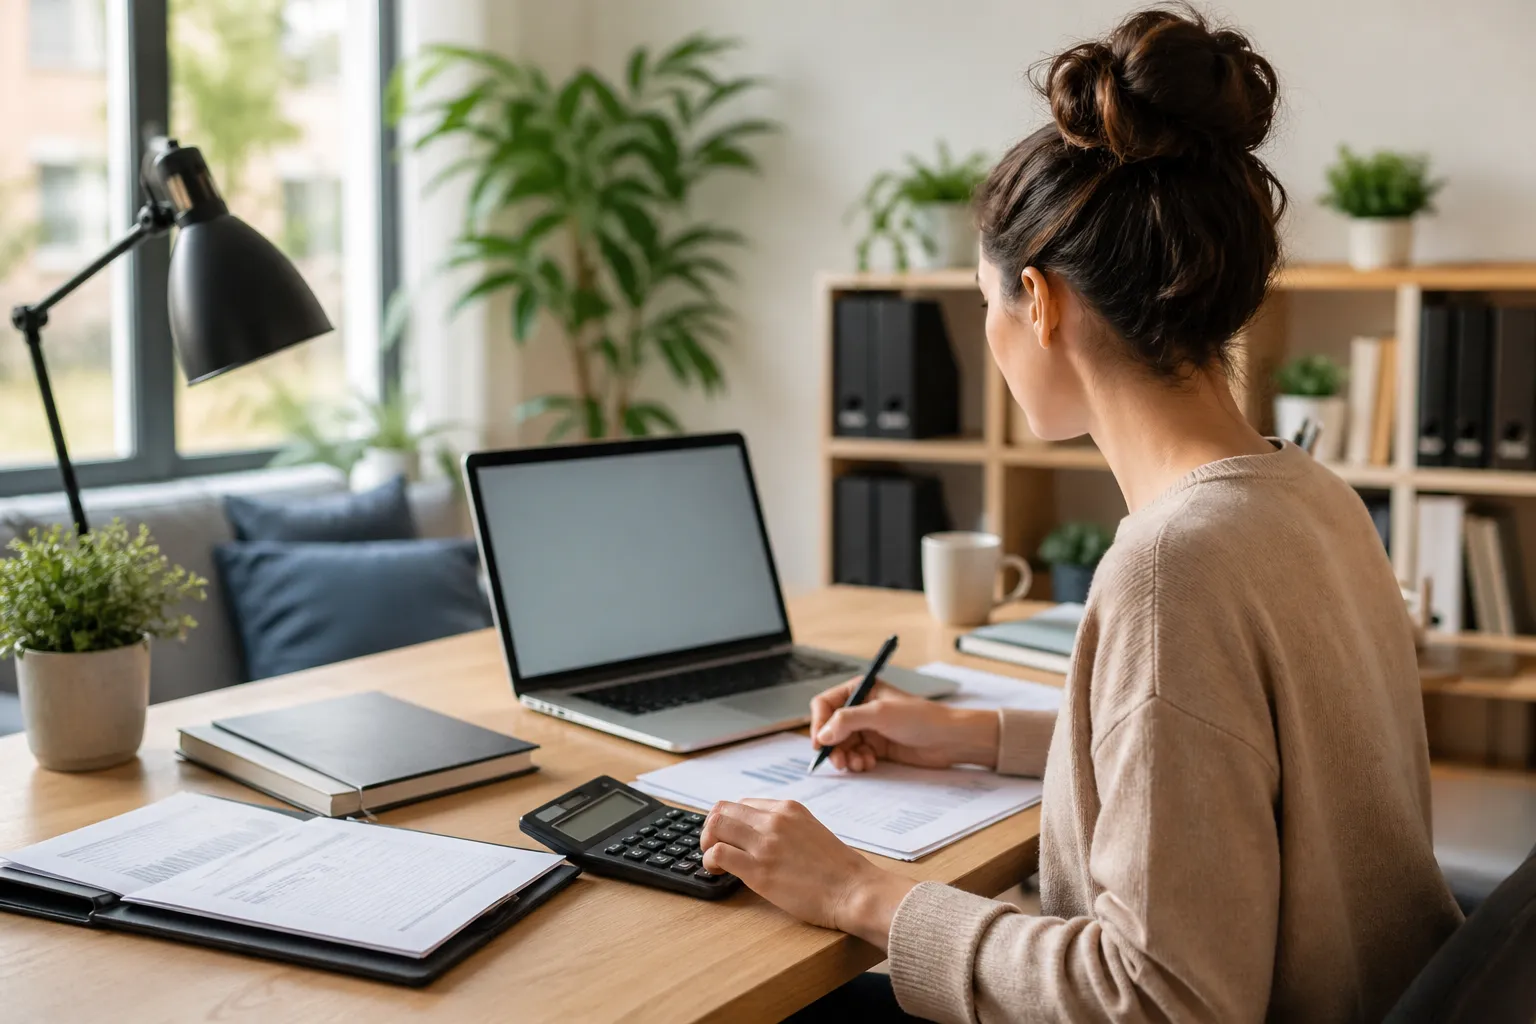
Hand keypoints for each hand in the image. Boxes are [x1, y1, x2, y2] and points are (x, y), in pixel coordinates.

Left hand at [700, 798, 916, 947]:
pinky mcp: (758, 870)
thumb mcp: (811, 831)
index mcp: (788, 808)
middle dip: (711, 828)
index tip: (730, 837)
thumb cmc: (838, 870)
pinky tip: (718, 871)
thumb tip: (758, 835)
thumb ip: (786, 827)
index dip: (730, 821)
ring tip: (714, 860)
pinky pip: (717, 853)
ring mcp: (765, 843)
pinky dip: (709, 861)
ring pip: (715, 826)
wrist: (855, 891)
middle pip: (722, 810)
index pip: (742, 803)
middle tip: (714, 847)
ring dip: (707, 842)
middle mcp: (774, 820)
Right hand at [809, 677, 998, 771]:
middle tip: (838, 761)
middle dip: (832, 746)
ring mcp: (868, 729)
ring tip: (858, 763)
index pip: (825, 704)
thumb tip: (822, 735)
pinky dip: (857, 762)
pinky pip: (854, 756)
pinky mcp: (876, 747)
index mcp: (860, 690)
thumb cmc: (920, 718)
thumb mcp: (880, 714)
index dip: (818, 723)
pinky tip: (869, 763)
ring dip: (845, 757)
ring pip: (841, 745)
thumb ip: (847, 721)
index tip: (820, 743)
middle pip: (830, 728)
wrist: (949, 739)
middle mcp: (861, 708)